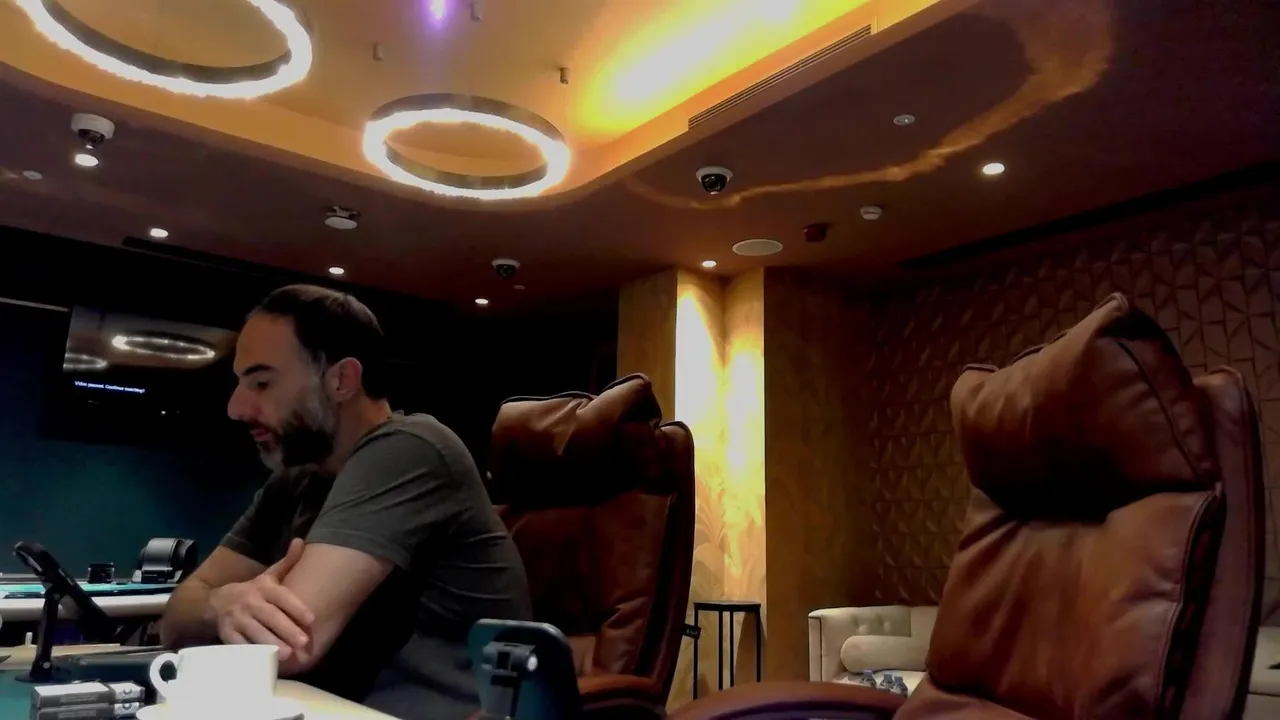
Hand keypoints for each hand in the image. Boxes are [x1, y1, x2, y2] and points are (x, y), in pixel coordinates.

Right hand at [209, 539, 314, 659]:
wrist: (214, 602)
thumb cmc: (252, 592)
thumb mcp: (268, 576)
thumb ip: (287, 562)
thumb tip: (300, 541)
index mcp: (263, 587)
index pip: (281, 596)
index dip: (296, 607)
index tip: (312, 619)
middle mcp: (250, 601)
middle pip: (269, 616)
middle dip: (286, 629)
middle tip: (303, 642)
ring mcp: (236, 618)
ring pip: (254, 631)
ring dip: (269, 643)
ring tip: (286, 655)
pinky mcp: (226, 633)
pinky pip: (238, 643)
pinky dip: (249, 651)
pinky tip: (261, 660)